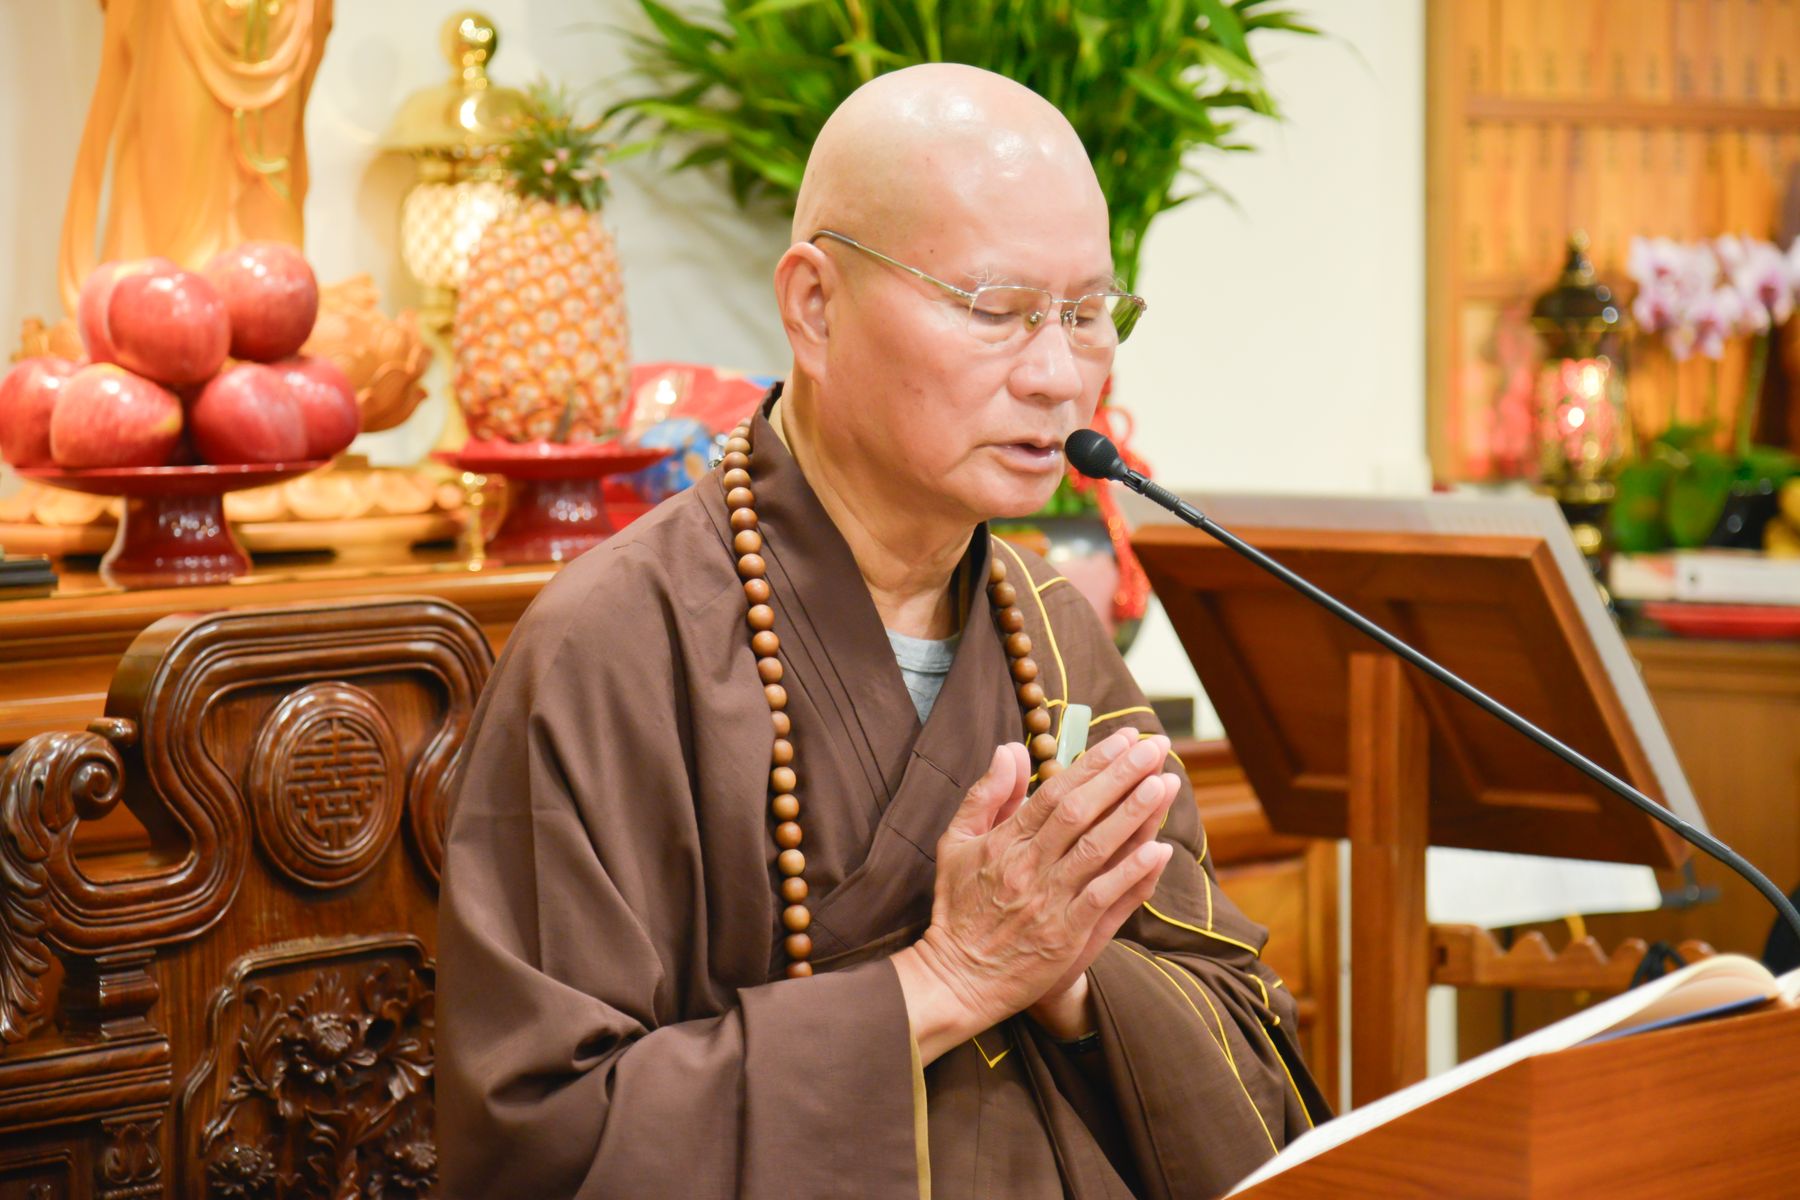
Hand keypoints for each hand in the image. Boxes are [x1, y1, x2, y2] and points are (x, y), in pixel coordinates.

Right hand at [892, 729, 1177, 1062]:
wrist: (958, 978)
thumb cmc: (958, 907)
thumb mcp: (956, 844)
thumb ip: (986, 795)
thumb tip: (1012, 749)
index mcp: (1003, 842)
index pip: (1055, 792)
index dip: (1092, 764)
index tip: (1123, 740)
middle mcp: (1028, 867)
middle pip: (1080, 812)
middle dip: (1121, 776)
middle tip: (1154, 747)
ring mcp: (1049, 902)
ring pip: (1097, 849)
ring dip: (1134, 815)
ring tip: (1165, 784)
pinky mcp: (1066, 936)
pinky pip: (1104, 898)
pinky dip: (1132, 873)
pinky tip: (1159, 850)